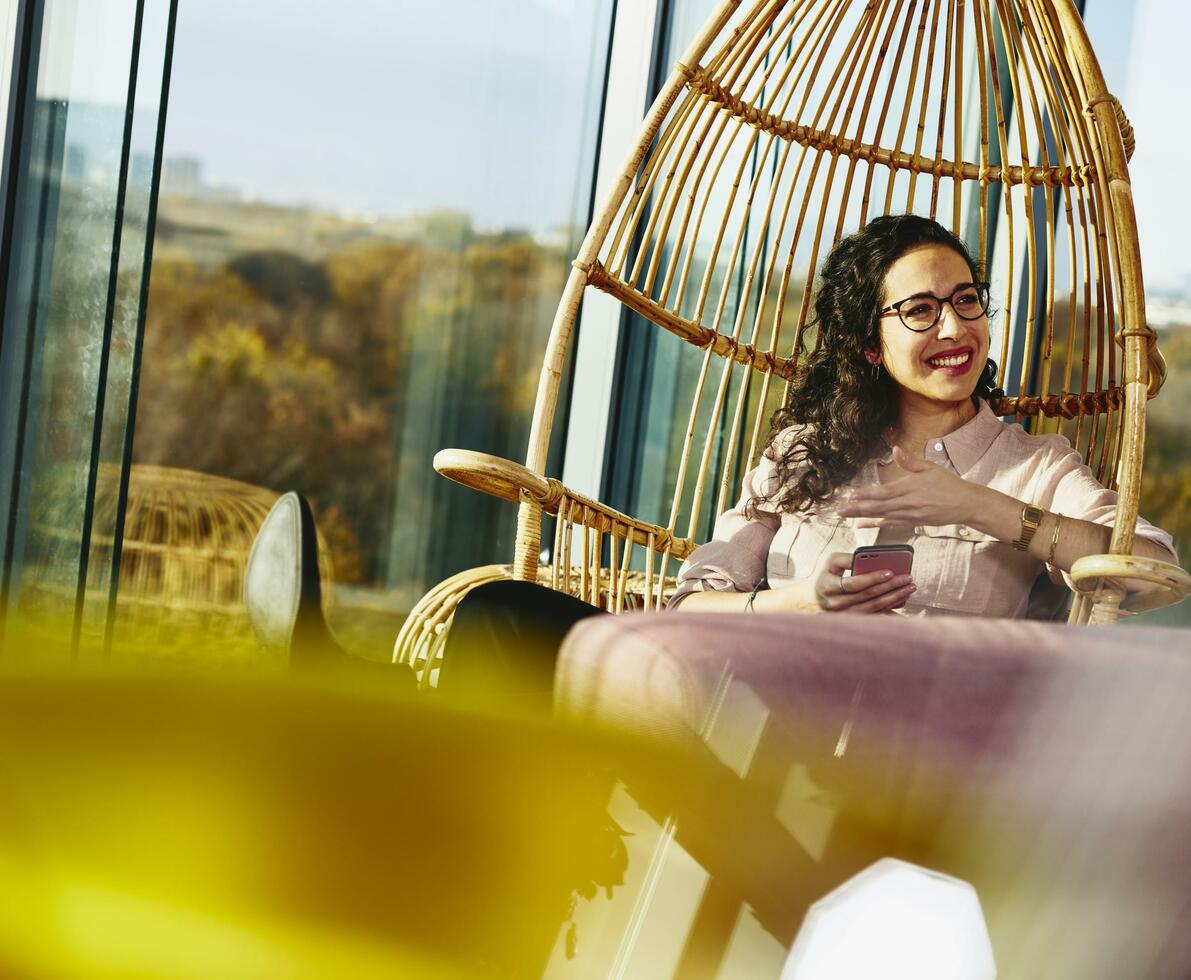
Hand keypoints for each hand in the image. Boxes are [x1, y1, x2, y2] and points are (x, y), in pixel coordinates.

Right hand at [794, 551, 915, 612]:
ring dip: (895, 598)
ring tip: (910, 587)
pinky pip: (876, 615)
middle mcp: (837, 604)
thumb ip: (847, 558)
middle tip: (908, 578)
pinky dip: (891, 607)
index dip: (873, 578)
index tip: (890, 572)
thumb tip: (868, 558)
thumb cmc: (824, 576)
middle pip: (869, 596)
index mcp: (829, 587)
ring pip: (875, 607)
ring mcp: (845, 616)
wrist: (809, 602)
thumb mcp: (829, 563)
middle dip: (891, 586)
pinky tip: (903, 599)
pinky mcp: (853, 622)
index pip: (854, 584)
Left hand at [836, 446, 982, 527]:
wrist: (966, 504)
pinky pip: (892, 524)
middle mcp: (908, 503)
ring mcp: (911, 515)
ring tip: (847, 517)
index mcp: (911, 487)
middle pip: (879, 507)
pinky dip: (877, 524)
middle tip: (840, 511)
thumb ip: (910, 462)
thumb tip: (895, 449)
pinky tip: (864, 525)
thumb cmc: (949, 484)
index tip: (852, 495)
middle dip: (858, 509)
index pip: (884, 492)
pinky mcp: (914, 522)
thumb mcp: (930, 468)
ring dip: (863, 517)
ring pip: (883, 517)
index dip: (867, 494)